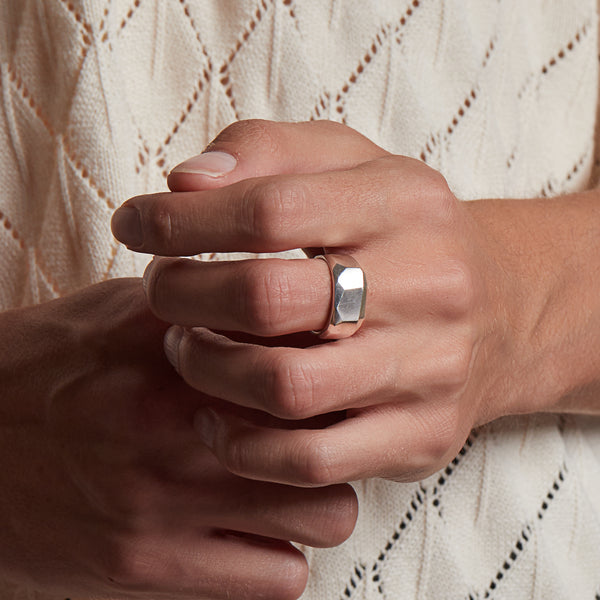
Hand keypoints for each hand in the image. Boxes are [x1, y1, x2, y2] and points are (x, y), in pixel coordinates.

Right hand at [0, 278, 356, 598]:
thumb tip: (258, 293)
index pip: (306, 348)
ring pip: (326, 515)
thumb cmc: (38, 373)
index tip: (336, 368)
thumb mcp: (109, 314)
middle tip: (321, 432)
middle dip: (340, 432)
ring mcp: (172, 497)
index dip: (336, 358)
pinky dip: (279, 558)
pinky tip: (254, 537)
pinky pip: (279, 578)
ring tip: (290, 492)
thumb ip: (187, 304)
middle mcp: (184, 418)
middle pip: (335, 429)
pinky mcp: (151, 566)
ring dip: (318, 503)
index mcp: (177, 346)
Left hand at [110, 120, 530, 485]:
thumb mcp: (352, 164)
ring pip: (285, 388)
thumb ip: (266, 150)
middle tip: (160, 290)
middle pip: (268, 299)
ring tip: (184, 347)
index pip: (269, 209)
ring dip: (206, 370)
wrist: (501, 309)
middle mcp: (426, 286)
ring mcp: (427, 370)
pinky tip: (215, 418)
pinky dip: (241, 447)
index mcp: (403, 204)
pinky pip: (312, 462)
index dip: (182, 220)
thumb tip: (184, 182)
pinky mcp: (420, 436)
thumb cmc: (403, 232)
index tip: (136, 225)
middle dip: (183, 295)